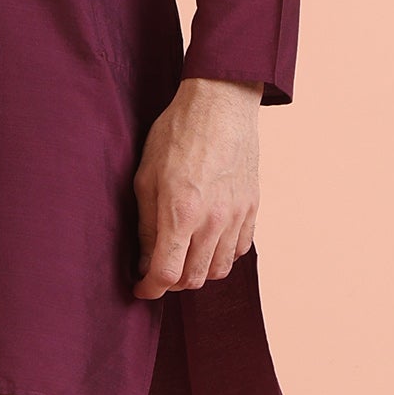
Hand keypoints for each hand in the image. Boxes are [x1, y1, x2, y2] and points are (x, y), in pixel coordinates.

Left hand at [132, 76, 260, 298]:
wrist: (220, 104)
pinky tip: (208, 240)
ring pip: (219, 269)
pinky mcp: (252, 208)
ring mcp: (237, 216)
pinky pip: (240, 250)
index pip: (166, 274)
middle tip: (157, 269)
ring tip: (183, 256)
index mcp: (180, 213)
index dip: (149, 290)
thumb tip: (145, 262)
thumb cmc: (176, 134)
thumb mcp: (145, 177)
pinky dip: (222, 255)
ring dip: (198, 271)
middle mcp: (213, 221)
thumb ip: (146, 225)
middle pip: (193, 278)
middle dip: (171, 283)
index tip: (140, 289)